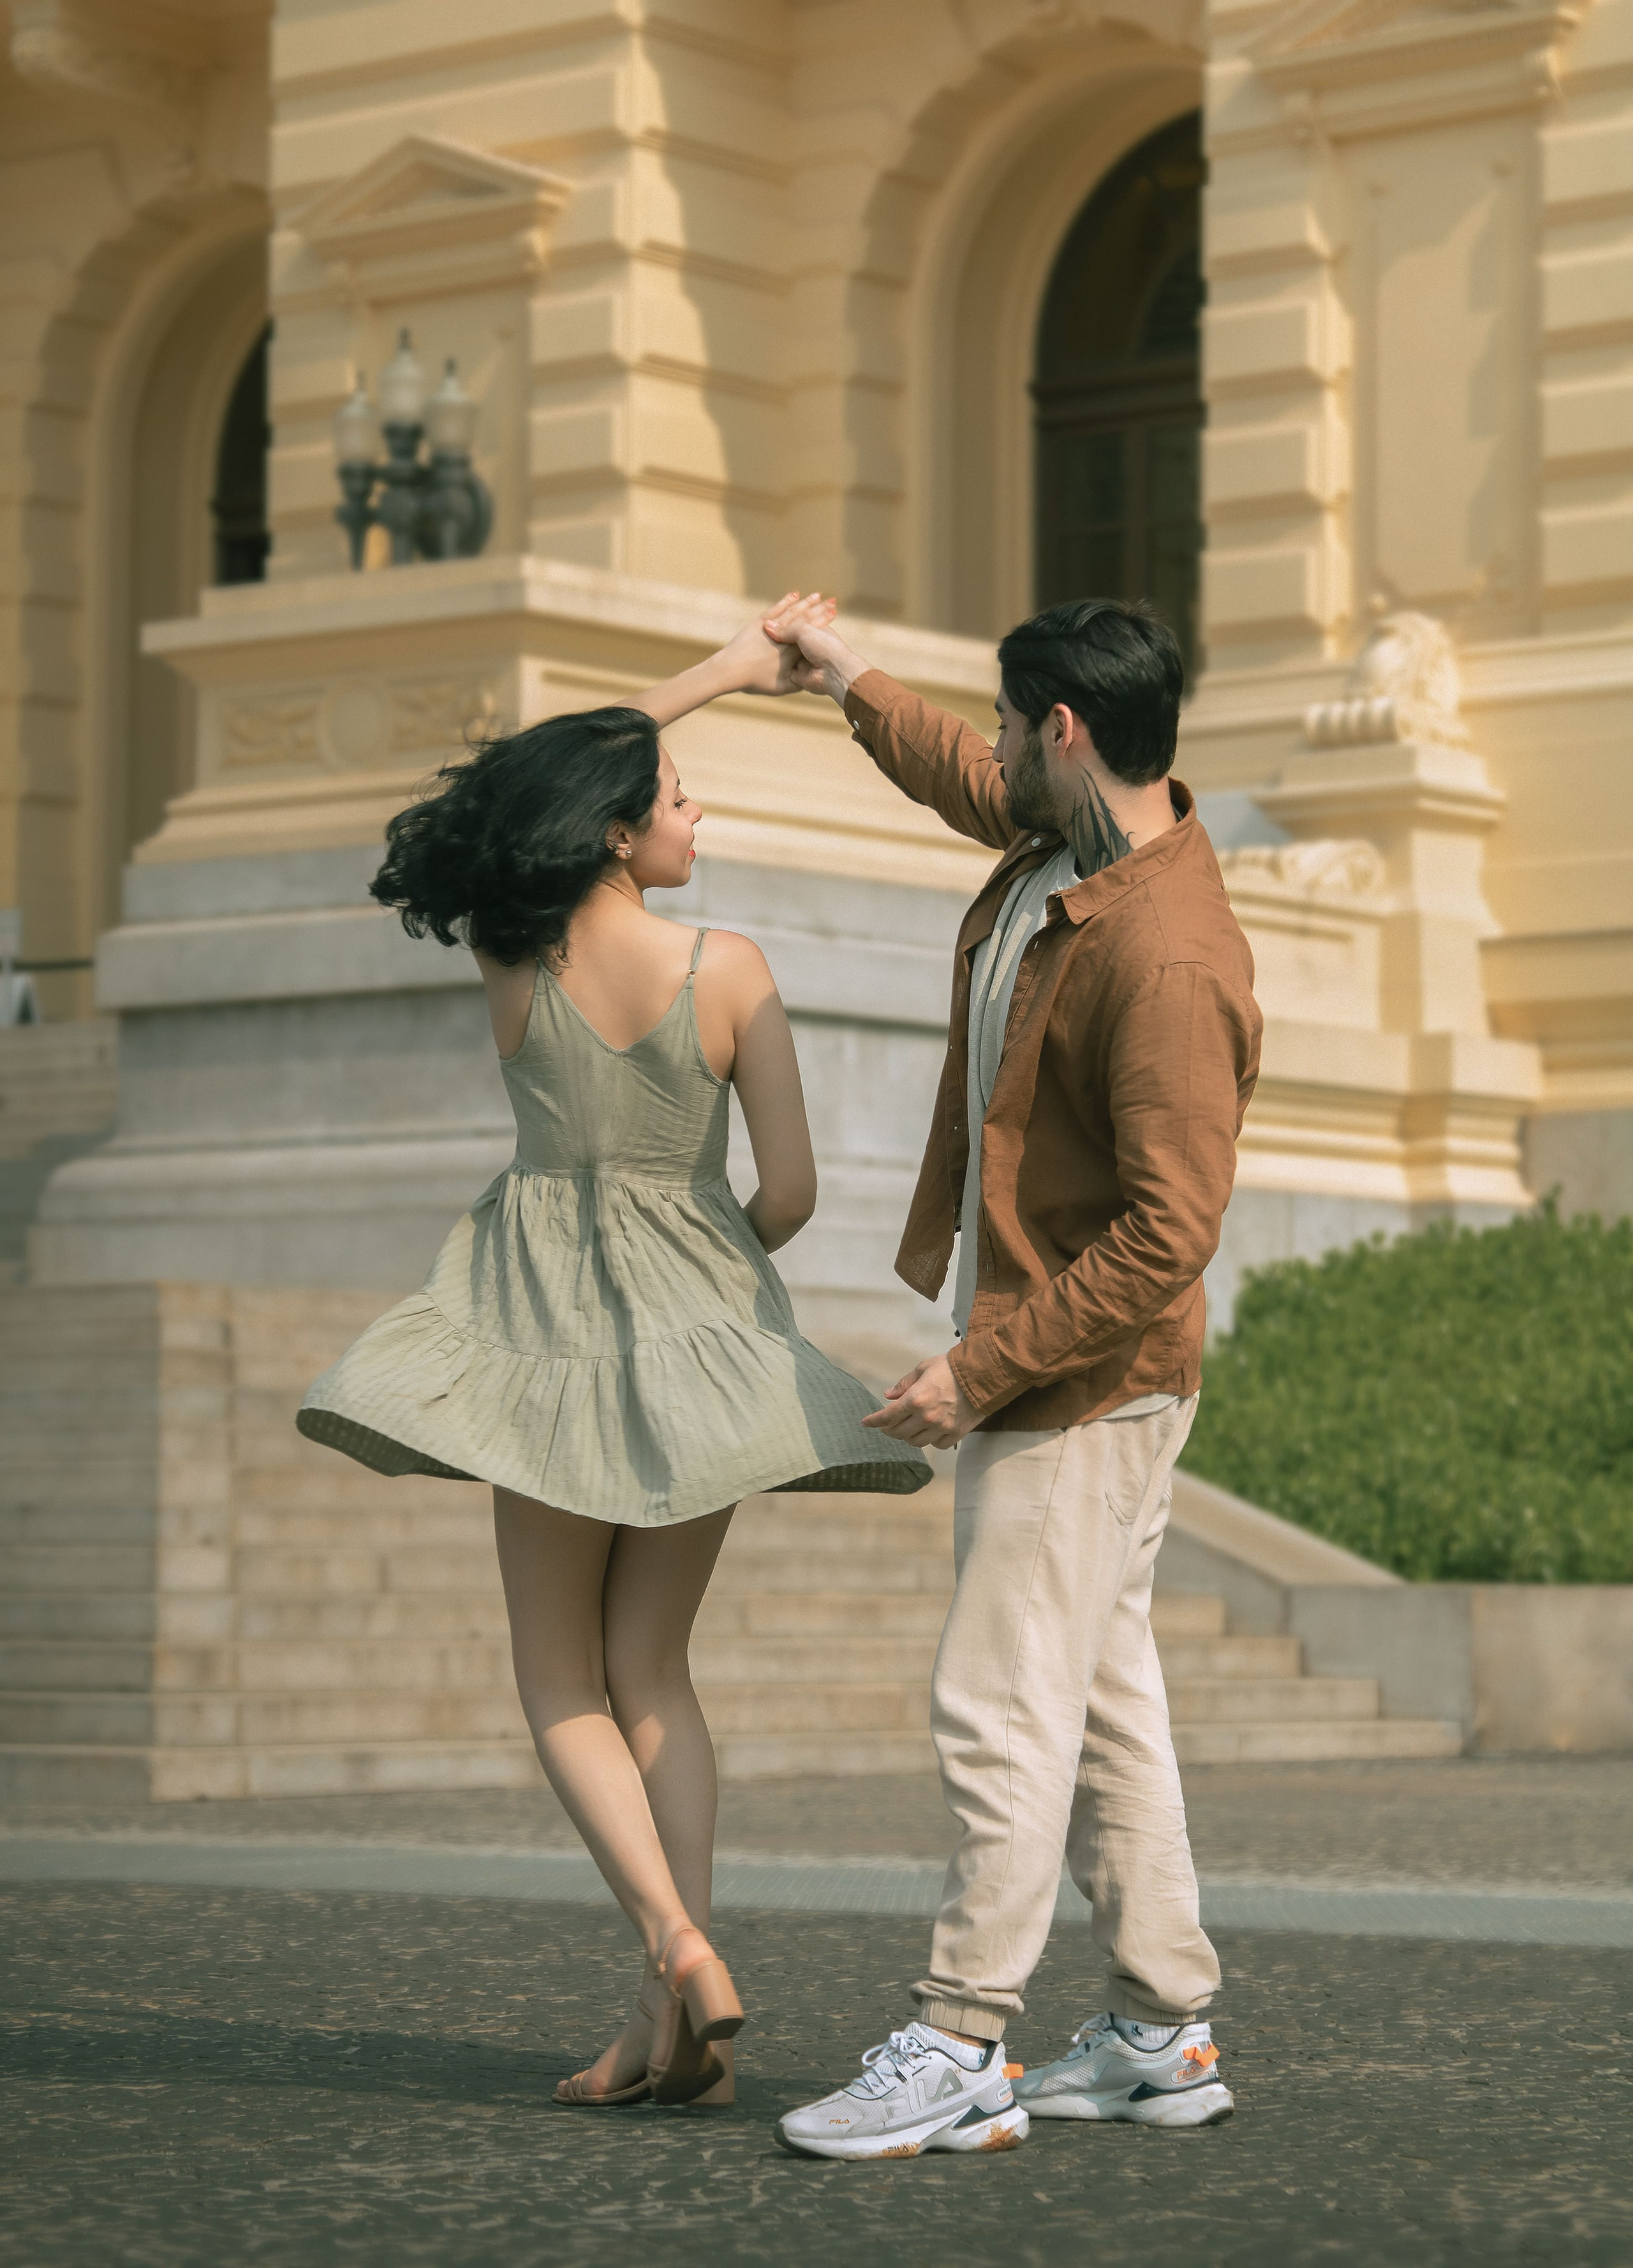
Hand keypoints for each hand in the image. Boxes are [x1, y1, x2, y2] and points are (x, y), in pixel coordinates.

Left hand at [710, 591, 834, 696]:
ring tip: (818, 595)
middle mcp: (785, 638)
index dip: (825, 623)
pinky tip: (794, 594)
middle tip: (833, 601)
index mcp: (793, 652)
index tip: (835, 615)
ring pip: (793, 612)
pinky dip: (785, 601)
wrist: (731, 671)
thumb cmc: (755, 682)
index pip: (814, 635)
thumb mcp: (781, 688)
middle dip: (820, 609)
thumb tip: (809, 679)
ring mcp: (773, 628)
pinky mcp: (760, 623)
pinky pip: (776, 609)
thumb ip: (798, 683)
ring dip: (806, 603)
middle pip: (806, 620)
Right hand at [761, 601, 869, 704]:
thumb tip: (767, 626)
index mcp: (815, 630)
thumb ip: (785, 628)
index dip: (786, 618)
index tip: (770, 617)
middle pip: (790, 639)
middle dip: (778, 637)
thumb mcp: (803, 630)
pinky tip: (763, 661)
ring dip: (776, 651)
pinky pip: (784, 670)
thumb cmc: (824, 646)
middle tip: (762, 630)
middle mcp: (810, 646)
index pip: (798, 621)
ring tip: (760, 644)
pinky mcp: (798, 674)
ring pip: (786, 654)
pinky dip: (776, 666)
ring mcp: (804, 661)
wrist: (833, 672)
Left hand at [860, 1351, 979, 1448]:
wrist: (984, 1374)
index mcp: (915, 1399)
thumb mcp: (924, 1368)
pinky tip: (930, 1431)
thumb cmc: (952, 1367)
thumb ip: (904, 1384)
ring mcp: (941, 1428)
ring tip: (909, 1428)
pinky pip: (937, 1445)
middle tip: (887, 1426)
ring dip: (908, 1436)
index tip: (866, 1423)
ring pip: (916, 1442)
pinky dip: (931, 1440)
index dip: (873, 1421)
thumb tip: (888, 1395)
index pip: (887, 1417)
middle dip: (889, 1430)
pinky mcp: (956, 1433)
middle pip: (899, 1433)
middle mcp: (926, 1417)